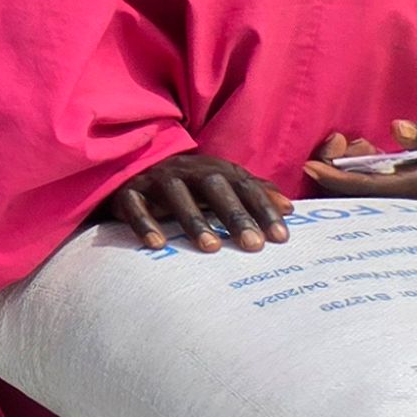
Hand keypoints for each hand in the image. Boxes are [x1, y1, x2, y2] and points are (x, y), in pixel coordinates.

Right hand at [97, 149, 289, 252]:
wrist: (132, 169)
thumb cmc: (188, 187)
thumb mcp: (221, 186)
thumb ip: (253, 194)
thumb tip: (290, 208)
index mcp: (213, 169)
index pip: (244, 185)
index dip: (262, 209)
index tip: (280, 237)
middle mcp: (186, 170)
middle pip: (213, 186)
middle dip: (234, 215)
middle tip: (252, 245)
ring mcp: (155, 178)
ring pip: (175, 193)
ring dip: (194, 219)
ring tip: (211, 247)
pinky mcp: (127, 191)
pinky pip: (134, 204)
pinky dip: (144, 223)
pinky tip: (156, 245)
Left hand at [305, 121, 416, 218]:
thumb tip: (397, 127)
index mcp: (414, 191)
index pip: (362, 189)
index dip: (332, 179)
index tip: (309, 164)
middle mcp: (404, 202)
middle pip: (355, 191)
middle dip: (336, 166)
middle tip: (337, 139)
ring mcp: (404, 204)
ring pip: (362, 190)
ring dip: (348, 166)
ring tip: (347, 141)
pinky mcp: (407, 201)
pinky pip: (374, 188)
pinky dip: (361, 170)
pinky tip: (364, 150)